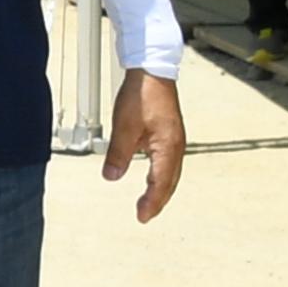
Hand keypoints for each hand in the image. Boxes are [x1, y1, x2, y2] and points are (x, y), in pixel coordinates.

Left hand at [103, 70, 184, 221]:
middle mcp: (176, 146)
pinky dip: (161, 174)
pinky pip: (168, 161)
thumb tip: (111, 177)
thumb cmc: (142, 95)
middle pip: (169, 181)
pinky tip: (152, 175)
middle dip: (158, 200)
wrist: (152, 70)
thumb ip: (118, 154)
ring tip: (149, 202)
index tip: (141, 216)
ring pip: (170, 172)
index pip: (160, 183)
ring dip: (160, 189)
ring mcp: (175, 139)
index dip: (151, 202)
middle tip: (145, 215)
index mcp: (168, 147)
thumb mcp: (124, 127)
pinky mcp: (170, 133)